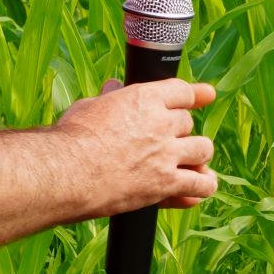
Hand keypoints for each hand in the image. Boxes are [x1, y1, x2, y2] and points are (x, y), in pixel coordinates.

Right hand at [61, 77, 220, 217]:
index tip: (206, 95)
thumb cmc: (71, 139)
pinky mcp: (167, 184)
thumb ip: (109, 99)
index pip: (182, 91)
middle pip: (188, 123)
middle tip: (165, 141)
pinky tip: (200, 187)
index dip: (194, 95)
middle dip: (180, 131)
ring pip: (203, 150)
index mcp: (144, 99)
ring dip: (197, 155)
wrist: (66, 173)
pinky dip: (203, 185)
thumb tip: (113, 86)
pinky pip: (201, 184)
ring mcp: (167, 154)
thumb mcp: (89, 108)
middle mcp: (161, 124)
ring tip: (189, 162)